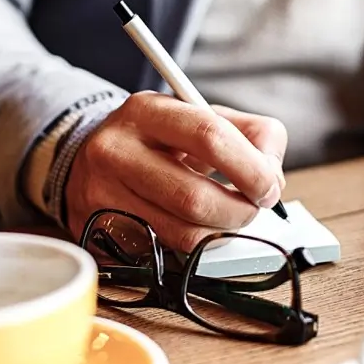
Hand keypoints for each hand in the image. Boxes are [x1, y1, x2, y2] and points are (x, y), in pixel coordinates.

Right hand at [65, 91, 286, 251]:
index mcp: (147, 110)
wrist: (90, 157)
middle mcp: (117, 150)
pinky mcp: (99, 231)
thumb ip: (250, 134)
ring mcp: (103, 194)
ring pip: (183, 234)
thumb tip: (273, 177)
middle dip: (240, 210)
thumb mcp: (200, 117)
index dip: (251, 168)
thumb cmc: (159, 139)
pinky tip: (193, 226)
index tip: (269, 186)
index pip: (209, 136)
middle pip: (195, 197)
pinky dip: (193, 246)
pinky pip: (165, 253)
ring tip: (225, 216)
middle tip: (252, 207)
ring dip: (220, 233)